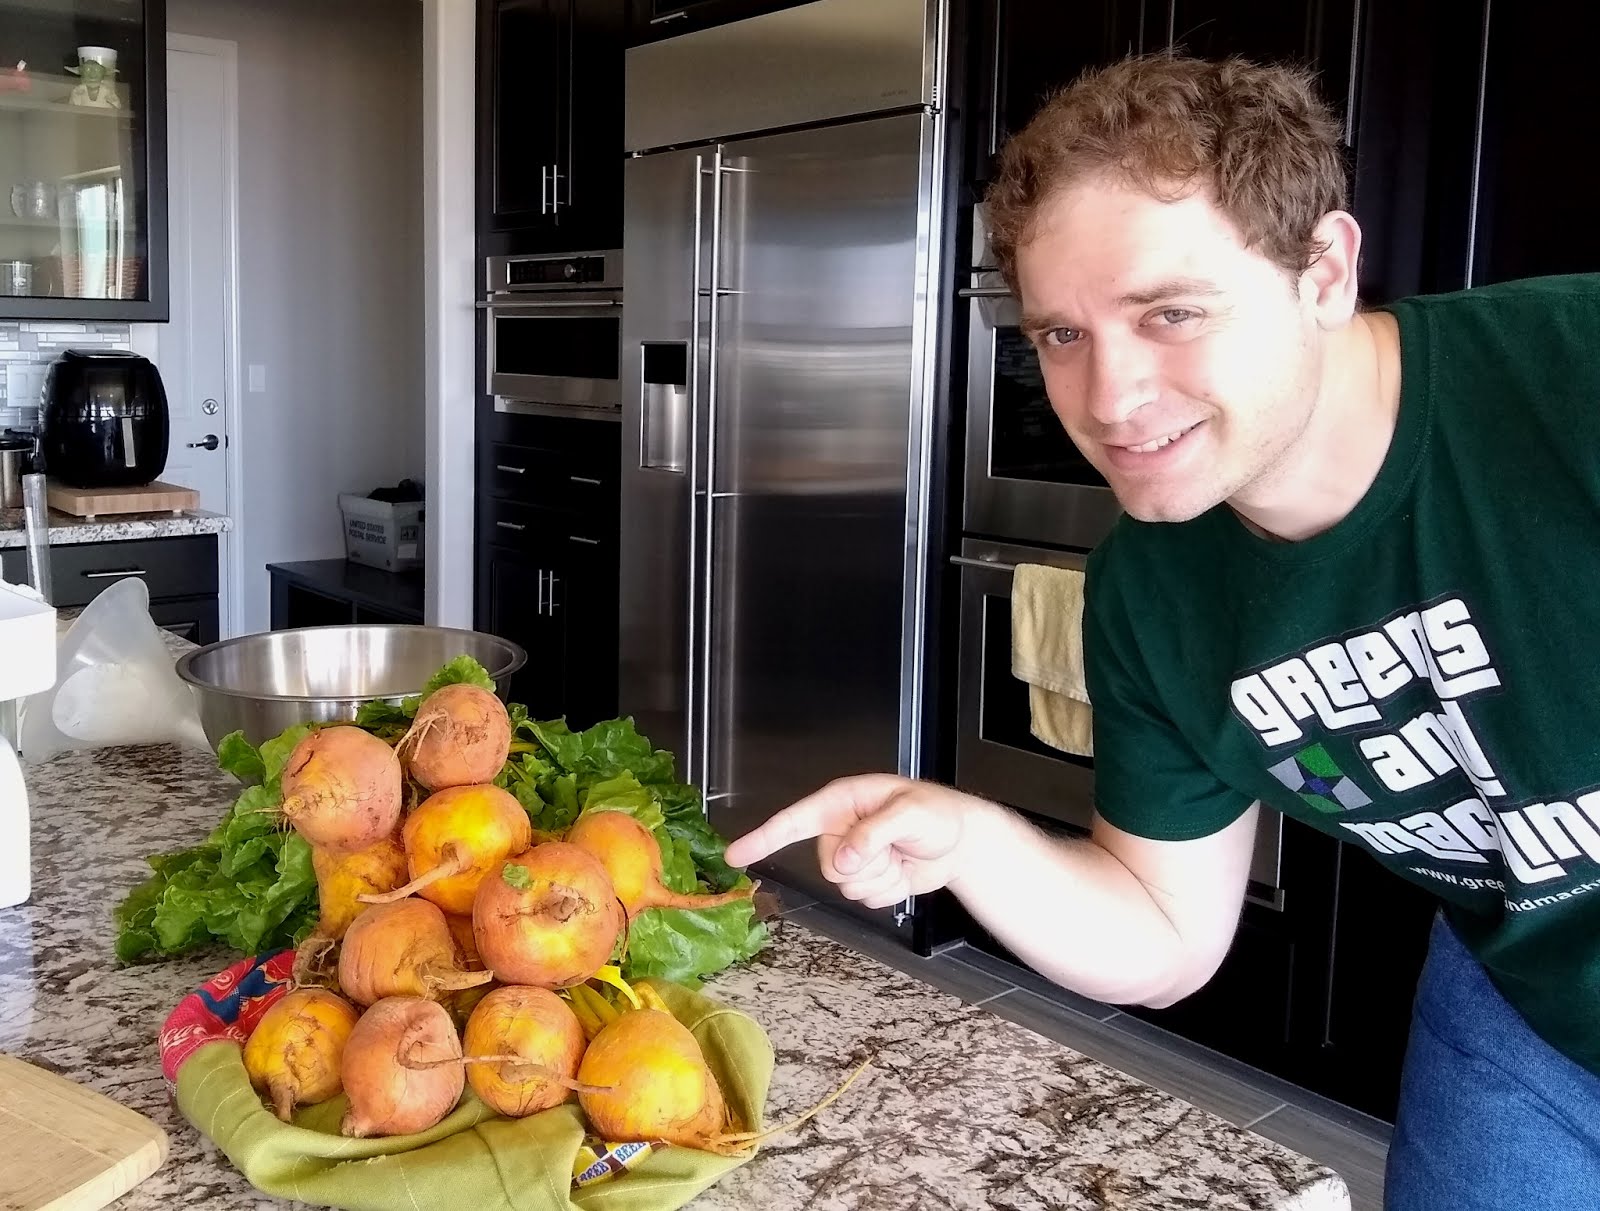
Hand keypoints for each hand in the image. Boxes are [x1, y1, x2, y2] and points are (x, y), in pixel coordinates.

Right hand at [723, 775, 977, 908]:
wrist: (961, 841)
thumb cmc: (936, 815)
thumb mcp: (910, 813)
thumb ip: (872, 833)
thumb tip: (843, 859)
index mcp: (842, 803)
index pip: (793, 821)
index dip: (762, 837)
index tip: (734, 854)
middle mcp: (841, 830)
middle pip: (827, 865)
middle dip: (863, 864)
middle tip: (892, 849)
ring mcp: (854, 857)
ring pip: (846, 886)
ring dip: (879, 878)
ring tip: (900, 858)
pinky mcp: (868, 879)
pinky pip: (865, 899)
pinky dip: (888, 891)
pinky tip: (903, 872)